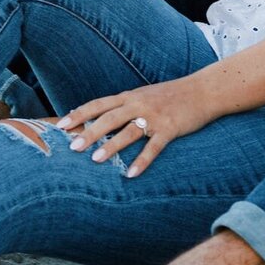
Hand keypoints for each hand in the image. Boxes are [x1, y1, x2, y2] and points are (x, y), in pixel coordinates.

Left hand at [56, 76, 216, 176]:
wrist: (203, 90)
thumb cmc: (172, 95)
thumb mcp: (144, 95)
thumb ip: (125, 105)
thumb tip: (102, 118)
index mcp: (130, 96)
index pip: (98, 104)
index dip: (79, 114)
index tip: (61, 125)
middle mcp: (139, 104)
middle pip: (109, 118)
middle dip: (89, 132)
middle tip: (71, 147)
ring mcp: (154, 116)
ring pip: (128, 132)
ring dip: (111, 146)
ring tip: (95, 159)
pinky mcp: (170, 128)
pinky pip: (154, 147)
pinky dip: (142, 161)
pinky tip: (132, 174)